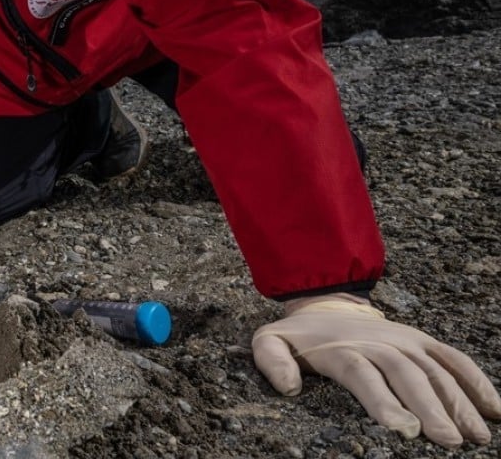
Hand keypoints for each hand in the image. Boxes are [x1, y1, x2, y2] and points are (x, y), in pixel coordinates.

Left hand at [252, 295, 500, 446]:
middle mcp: (380, 343)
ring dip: (459, 402)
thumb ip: (272, 362)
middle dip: (430, 409)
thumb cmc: (298, 337)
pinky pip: (454, 359)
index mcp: (343, 350)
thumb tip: (287, 387)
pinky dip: (476, 382)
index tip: (402, 428)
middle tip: (449, 441)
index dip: (383, 401)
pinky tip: (495, 409)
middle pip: (407, 376)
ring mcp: (406, 341)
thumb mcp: (269, 342)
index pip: (364, 376)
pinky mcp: (423, 342)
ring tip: (476, 435)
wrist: (324, 305)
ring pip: (436, 371)